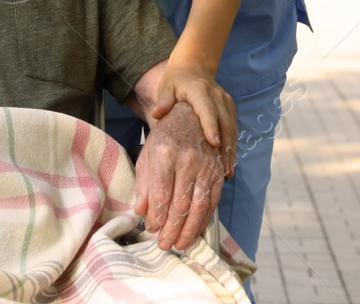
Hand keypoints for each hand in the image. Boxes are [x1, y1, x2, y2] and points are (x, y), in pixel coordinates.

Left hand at [133, 102, 223, 250]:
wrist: (191, 114)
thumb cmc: (165, 136)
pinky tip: (195, 231)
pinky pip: (213, 200)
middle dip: (171, 229)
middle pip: (180, 203)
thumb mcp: (147, 153)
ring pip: (199, 205)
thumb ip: (144, 183)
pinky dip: (204, 219)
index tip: (151, 230)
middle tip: (164, 245)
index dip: (156, 216)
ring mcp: (206, 164)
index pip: (161, 193)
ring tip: (179, 244)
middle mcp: (188, 158)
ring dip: (189, 229)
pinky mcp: (218, 170)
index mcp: (165, 152)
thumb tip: (141, 211)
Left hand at [149, 61, 236, 177]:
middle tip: (224, 169)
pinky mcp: (230, 108)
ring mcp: (226, 102)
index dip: (211, 126)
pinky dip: (232, 144)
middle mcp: (217, 96)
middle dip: (226, 146)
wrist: (194, 67)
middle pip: (225, 122)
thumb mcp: (167, 87)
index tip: (214, 144)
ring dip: (231, 149)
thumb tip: (156, 113)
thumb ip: (163, 100)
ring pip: (232, 127)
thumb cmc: (177, 81)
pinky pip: (233, 128)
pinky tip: (229, 161)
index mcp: (201, 91)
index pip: (208, 110)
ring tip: (228, 171)